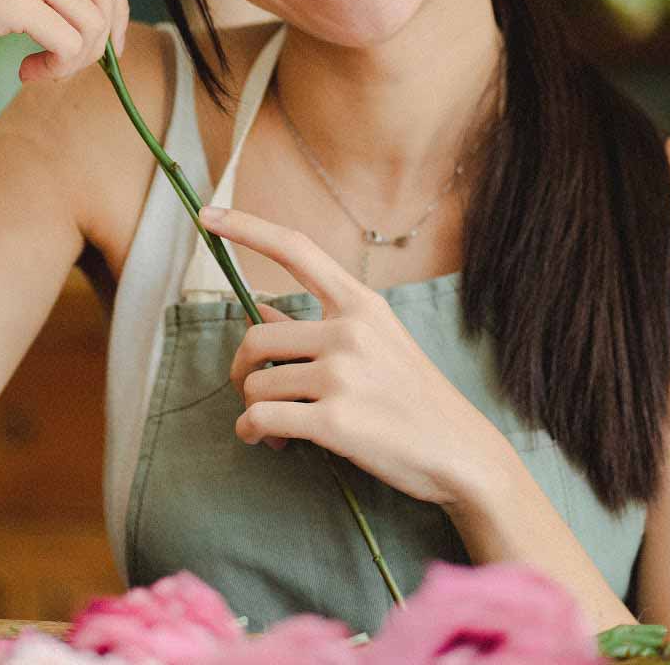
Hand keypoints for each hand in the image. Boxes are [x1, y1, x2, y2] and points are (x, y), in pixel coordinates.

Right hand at [0, 0, 128, 81]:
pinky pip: (68, 42)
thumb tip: (107, 12)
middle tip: (72, 65)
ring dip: (77, 58)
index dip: (113, 8)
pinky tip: (26, 73)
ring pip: (93, 19)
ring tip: (44, 70)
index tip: (98, 43)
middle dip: (102, 37)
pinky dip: (57, 67)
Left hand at [201, 205, 510, 507]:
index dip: (247, 229)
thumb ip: (318, 326)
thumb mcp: (376, 343)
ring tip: (271, 426)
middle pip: (256, 336)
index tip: (208, 216)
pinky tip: (265, 440)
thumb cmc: (413, 397)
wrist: (461, 454)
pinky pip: (263, 419)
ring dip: (251, 407)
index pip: (296, 250)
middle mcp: (350, 330)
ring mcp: (343, 375)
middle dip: (242, 370)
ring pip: (257, 384)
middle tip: (251, 391)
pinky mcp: (336, 422)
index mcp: (361, 303)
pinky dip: (252, 432)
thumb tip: (262, 314)